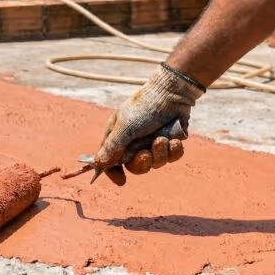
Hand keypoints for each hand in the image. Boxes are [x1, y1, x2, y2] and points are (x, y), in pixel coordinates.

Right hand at [95, 64, 203, 184]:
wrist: (173, 93)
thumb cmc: (145, 106)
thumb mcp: (126, 126)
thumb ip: (112, 146)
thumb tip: (99, 163)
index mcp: (118, 136)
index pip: (109, 160)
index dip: (114, 172)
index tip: (122, 181)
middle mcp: (133, 142)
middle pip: (134, 167)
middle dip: (142, 163)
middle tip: (146, 153)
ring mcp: (152, 143)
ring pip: (155, 163)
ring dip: (159, 153)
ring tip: (162, 139)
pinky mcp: (169, 143)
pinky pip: (170, 157)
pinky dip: (173, 151)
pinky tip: (175, 140)